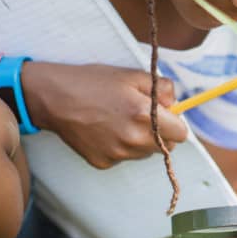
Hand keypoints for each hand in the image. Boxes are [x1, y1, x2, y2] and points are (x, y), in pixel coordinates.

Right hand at [22, 62, 187, 167]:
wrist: (55, 98)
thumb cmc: (94, 82)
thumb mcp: (132, 75)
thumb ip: (163, 88)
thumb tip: (174, 104)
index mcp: (145, 116)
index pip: (181, 134)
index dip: (175, 123)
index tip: (165, 115)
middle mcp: (133, 139)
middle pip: (166, 146)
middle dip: (161, 133)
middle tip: (142, 115)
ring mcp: (118, 154)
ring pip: (145, 153)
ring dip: (141, 140)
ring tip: (120, 120)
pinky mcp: (104, 163)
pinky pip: (124, 157)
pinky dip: (121, 146)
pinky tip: (106, 130)